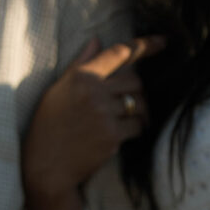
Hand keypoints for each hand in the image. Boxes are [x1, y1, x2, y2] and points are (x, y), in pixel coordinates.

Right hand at [22, 35, 165, 209]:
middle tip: (127, 105)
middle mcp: (94, 92)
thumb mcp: (56, 92)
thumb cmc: (48, 129)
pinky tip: (124, 134)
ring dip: (139, 111)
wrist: (46, 168)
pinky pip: (137, 125)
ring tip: (127, 120)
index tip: (163, 42)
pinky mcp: (112, 136)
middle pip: (135, 81)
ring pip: (139, 103)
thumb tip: (97, 40)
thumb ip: (79, 65)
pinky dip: (136, 129)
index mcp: (81, 76)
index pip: (120, 53)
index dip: (145, 45)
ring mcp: (105, 114)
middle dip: (135, 92)